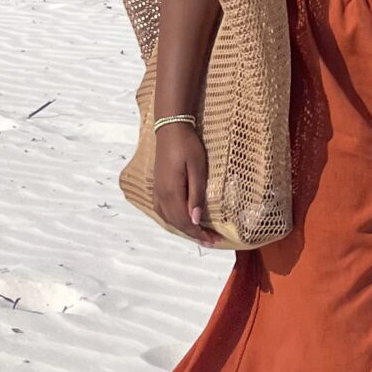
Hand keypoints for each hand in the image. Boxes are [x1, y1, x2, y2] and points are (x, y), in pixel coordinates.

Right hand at [154, 121, 223, 246]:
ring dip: (185, 229)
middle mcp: (161, 196)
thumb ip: (196, 195)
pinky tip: (183, 221)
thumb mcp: (197, 168)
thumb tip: (196, 220)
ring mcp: (157, 192)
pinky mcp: (157, 187)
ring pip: (169, 219)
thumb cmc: (187, 146)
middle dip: (194, 235)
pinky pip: (164, 211)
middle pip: (177, 223)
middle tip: (212, 241)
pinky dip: (174, 220)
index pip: (185, 221)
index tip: (214, 240)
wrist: (171, 130)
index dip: (199, 234)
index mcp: (171, 193)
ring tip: (200, 235)